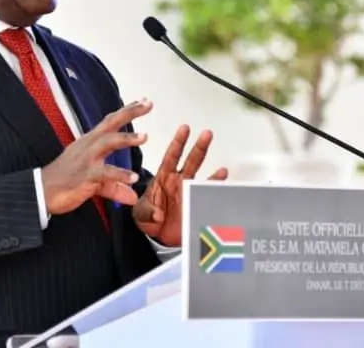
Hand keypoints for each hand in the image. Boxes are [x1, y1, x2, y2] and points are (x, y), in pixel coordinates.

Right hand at [41, 98, 152, 215]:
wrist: (40, 191)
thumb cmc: (65, 180)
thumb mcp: (94, 181)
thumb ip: (115, 186)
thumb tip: (133, 197)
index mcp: (90, 142)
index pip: (110, 121)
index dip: (126, 110)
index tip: (143, 100)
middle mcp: (89, 145)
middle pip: (111, 123)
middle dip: (129, 112)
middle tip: (148, 103)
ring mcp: (86, 159)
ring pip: (108, 142)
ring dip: (127, 138)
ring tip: (145, 136)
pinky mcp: (84, 176)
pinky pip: (105, 174)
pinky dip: (120, 175)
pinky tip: (133, 178)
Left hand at [132, 124, 227, 246]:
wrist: (159, 234)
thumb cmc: (148, 218)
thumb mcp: (140, 214)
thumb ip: (147, 212)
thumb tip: (157, 214)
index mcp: (164, 178)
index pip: (172, 156)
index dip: (178, 142)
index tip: (184, 129)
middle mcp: (179, 180)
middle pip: (191, 160)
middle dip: (199, 147)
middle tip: (207, 134)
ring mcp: (190, 190)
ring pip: (203, 175)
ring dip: (213, 172)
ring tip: (223, 168)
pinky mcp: (197, 202)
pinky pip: (208, 192)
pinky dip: (216, 186)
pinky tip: (223, 178)